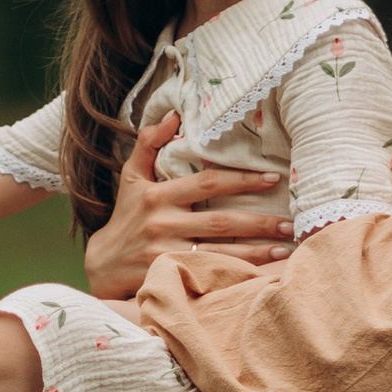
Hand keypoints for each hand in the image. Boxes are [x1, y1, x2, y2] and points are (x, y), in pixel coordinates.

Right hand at [84, 111, 293, 300]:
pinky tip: (261, 275)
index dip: (241, 180)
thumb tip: (174, 115)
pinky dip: (236, 274)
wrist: (102, 265)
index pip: (207, 183)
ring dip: (256, 252)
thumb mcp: (131, 177)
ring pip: (220, 251)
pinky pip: (209, 273)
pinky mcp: (168, 276)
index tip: (272, 178)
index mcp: (159, 195)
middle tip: (290, 221)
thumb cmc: (125, 217)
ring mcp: (166, 252)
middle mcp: (163, 223)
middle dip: (258, 222)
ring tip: (284, 249)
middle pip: (220, 221)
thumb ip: (149, 143)